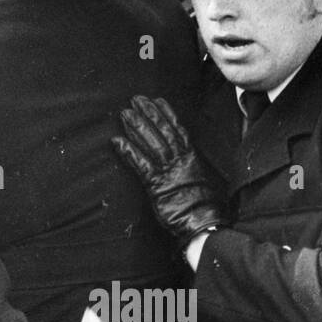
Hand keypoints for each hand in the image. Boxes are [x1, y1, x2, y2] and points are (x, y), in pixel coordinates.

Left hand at [112, 95, 225, 248]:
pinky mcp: (156, 184)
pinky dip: (128, 152)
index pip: (178, 130)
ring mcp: (168, 171)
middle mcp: (180, 160)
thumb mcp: (199, 179)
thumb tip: (184, 158)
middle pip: (163, 131)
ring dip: (137, 127)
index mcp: (191, 158)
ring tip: (124, 113)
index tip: (158, 100)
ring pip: (151, 143)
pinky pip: (140, 165)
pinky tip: (117, 141)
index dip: (167, 114)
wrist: (203, 222)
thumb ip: (189, 166)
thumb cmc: (202, 205)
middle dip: (149, 114)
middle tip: (136, 99)